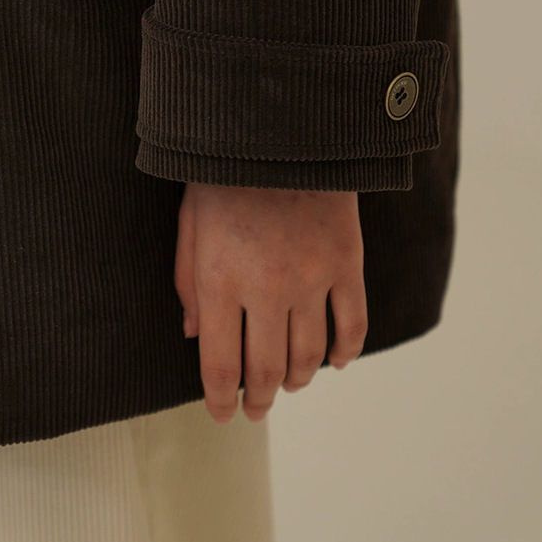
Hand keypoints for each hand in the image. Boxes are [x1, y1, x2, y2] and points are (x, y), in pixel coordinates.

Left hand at [174, 182, 366, 424]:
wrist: (280, 126)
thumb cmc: (224, 172)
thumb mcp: (189, 222)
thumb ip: (188, 282)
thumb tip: (195, 336)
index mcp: (220, 280)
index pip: (221, 365)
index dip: (221, 400)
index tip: (222, 414)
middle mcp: (267, 288)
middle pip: (266, 370)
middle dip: (259, 399)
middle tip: (255, 409)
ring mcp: (312, 278)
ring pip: (310, 356)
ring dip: (299, 380)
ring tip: (290, 385)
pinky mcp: (346, 263)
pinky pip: (352, 325)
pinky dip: (345, 353)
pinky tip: (335, 363)